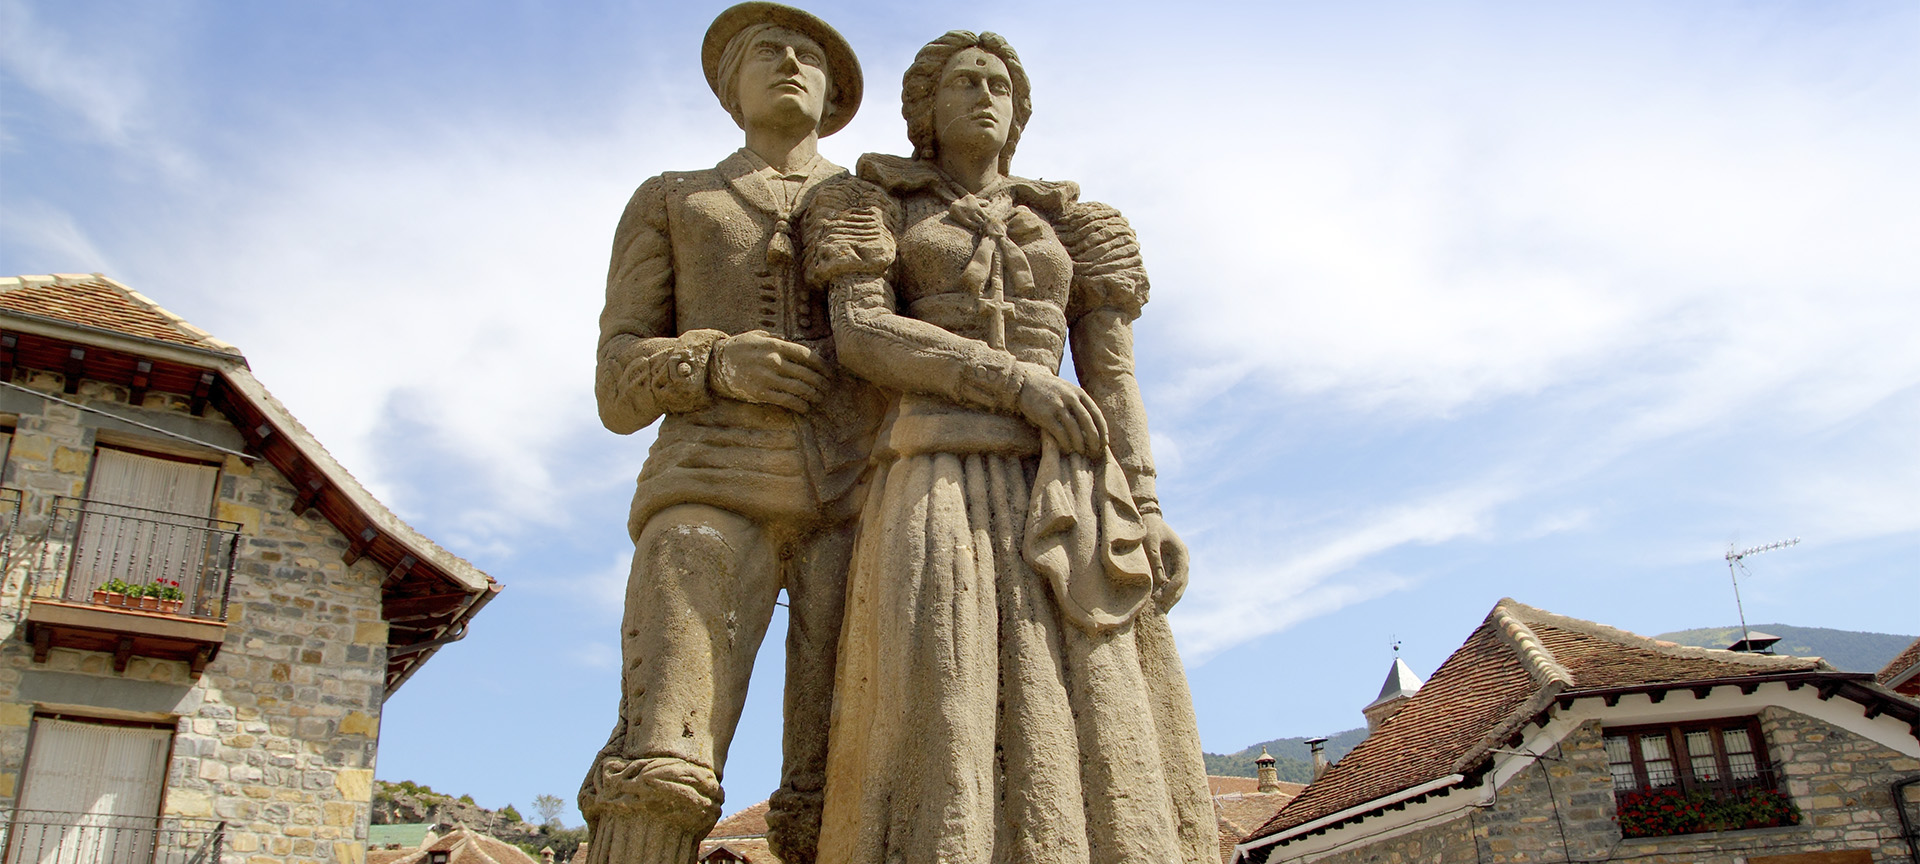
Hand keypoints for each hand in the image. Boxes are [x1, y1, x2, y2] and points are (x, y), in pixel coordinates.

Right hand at [711, 331, 830, 412]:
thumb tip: (794, 345)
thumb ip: (777, 339)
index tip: (829, 372)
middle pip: (807, 373)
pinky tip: (805, 407)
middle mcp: (774, 361)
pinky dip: (800, 405)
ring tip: (819, 399)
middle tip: (827, 388)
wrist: (716, 363)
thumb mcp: (758, 336)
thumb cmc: (739, 348)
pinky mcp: (762, 393)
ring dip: (813, 395)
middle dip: (820, 382)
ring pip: (800, 388)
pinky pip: (787, 400)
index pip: (807, 355)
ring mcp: (768, 377)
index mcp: (776, 345)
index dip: (821, 365)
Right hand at [1017, 373, 1105, 455]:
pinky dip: (1065, 442)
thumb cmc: (1049, 390)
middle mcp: (1070, 398)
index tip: (1104, 443)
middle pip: (1088, 423)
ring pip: (1074, 429)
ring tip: (1082, 452)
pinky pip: (1059, 432)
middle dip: (1094, 439)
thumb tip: (1093, 424)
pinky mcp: (1045, 415)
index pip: (1096, 414)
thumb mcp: (1068, 390)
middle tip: (1096, 452)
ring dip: (1080, 443)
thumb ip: (1080, 403)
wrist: (1025, 383)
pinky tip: (1067, 449)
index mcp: (1079, 393)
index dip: (1102, 430)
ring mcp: (1058, 406)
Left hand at [1143, 513, 1188, 609]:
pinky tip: (1160, 600)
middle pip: (1183, 582)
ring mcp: (1179, 561)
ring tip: (1162, 609)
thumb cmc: (1148, 527)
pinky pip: (1173, 580)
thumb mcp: (1150, 541)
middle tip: (1163, 610)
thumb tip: (1160, 581)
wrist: (1148, 517)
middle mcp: (1183, 558)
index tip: (1164, 599)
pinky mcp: (1171, 564)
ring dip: (1172, 596)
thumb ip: (1155, 559)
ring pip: (1179, 583)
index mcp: (1181, 552)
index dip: (1173, 588)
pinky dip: (1168, 591)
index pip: (1181, 575)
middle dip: (1174, 596)